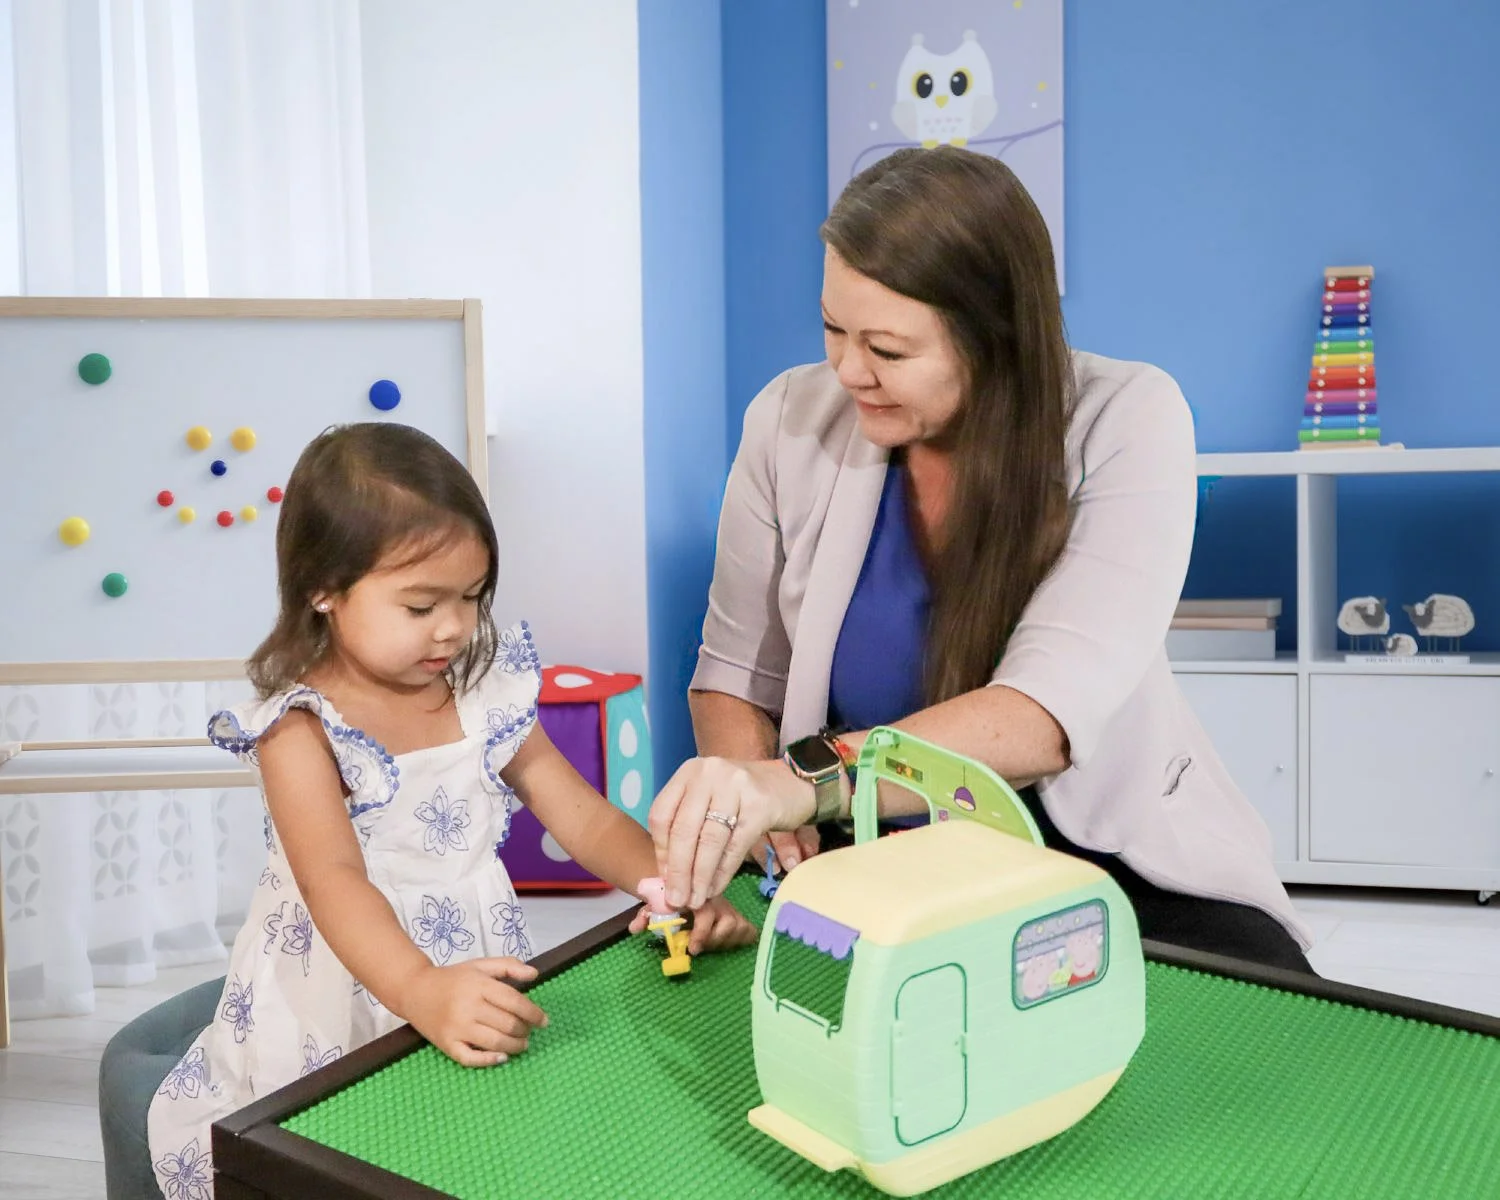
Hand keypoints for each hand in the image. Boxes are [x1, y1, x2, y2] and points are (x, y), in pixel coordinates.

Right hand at [397, 958, 547, 1067]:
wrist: (414, 990)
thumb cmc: (452, 978)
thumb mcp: (480, 965)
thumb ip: (508, 966)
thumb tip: (536, 974)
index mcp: (479, 985)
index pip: (514, 1001)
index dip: (534, 1013)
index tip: (544, 1021)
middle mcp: (468, 1007)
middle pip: (508, 1024)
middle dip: (525, 1030)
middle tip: (529, 1031)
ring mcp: (457, 1028)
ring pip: (495, 1043)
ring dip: (515, 1046)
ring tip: (522, 1044)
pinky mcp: (446, 1045)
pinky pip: (471, 1058)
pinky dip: (489, 1061)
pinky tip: (502, 1057)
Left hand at [628, 896, 758, 953]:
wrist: (684, 881)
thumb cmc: (670, 897)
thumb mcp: (655, 904)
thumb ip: (645, 915)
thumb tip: (635, 929)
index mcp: (697, 896)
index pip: (705, 913)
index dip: (701, 933)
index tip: (691, 949)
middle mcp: (717, 900)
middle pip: (727, 923)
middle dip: (712, 940)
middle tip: (697, 949)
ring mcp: (729, 908)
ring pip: (738, 926)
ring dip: (724, 941)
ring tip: (709, 945)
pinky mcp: (737, 916)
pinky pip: (748, 929)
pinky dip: (743, 937)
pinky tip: (729, 942)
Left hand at [648, 756, 815, 909]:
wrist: (794, 784)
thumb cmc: (745, 797)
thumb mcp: (711, 802)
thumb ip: (689, 828)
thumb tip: (668, 876)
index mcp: (690, 772)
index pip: (662, 814)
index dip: (661, 850)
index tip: (664, 878)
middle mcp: (708, 773)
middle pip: (683, 829)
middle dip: (678, 871)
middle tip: (676, 899)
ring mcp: (734, 786)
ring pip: (709, 840)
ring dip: (700, 877)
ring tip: (696, 899)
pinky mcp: (758, 805)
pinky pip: (735, 845)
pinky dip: (723, 872)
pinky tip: (717, 888)